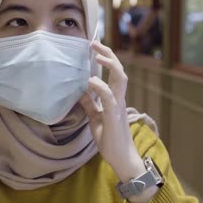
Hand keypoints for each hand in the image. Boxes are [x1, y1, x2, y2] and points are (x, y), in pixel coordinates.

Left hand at [79, 41, 144, 182]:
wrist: (121, 159)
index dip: (106, 58)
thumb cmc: (110, 140)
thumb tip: (81, 91)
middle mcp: (119, 99)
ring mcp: (118, 106)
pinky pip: (108, 98)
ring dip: (109, 65)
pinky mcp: (114, 117)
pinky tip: (89, 81)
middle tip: (94, 43)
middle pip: (119, 70)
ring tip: (96, 55)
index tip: (95, 47)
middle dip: (108, 55)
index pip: (114, 73)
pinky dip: (100, 87)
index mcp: (115, 98)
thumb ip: (90, 104)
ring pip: (120, 79)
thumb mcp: (96, 118)